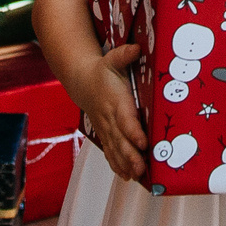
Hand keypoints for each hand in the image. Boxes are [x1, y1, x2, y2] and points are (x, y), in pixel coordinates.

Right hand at [67, 43, 148, 182]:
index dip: (133, 131)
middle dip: (131, 155)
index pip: (125, 119)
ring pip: (116, 150)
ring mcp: (106, 129)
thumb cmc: (103, 71)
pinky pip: (110, 153)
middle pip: (120, 140)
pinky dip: (117, 165)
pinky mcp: (105, 134)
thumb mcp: (112, 59)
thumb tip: (136, 48)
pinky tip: (127, 177)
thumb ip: (124, 55)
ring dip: (126, 164)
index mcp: (115, 101)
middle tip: (142, 168)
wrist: (82, 82)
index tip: (143, 142)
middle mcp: (109, 118)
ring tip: (137, 176)